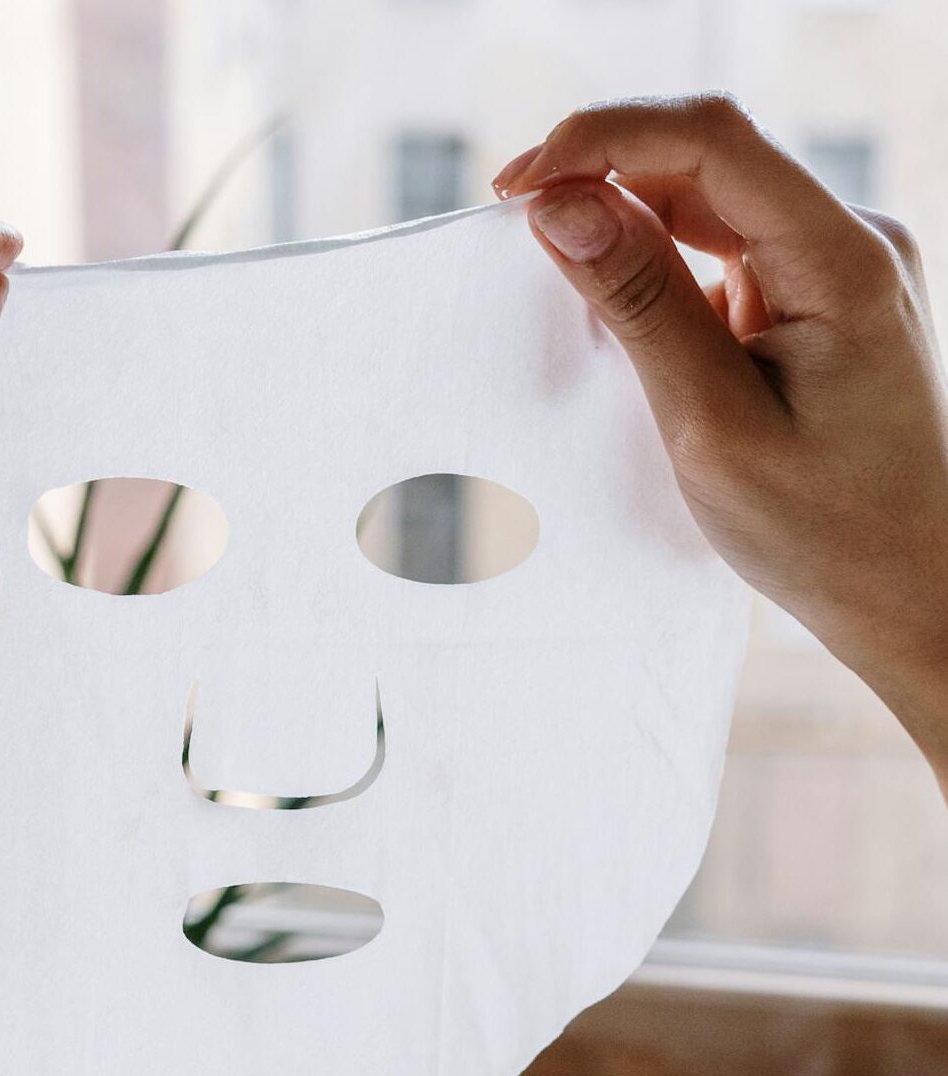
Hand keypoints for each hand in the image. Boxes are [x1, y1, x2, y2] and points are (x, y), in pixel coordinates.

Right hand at [495, 96, 947, 779]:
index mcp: (842, 261)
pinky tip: (620, 318)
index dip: (604, 138)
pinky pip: (728, 256)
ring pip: (713, 206)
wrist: (911, 591)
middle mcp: (852, 241)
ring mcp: (840, 269)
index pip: (713, 141)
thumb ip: (641, 307)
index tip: (517, 185)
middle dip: (605, 176)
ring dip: (629, 227)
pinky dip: (664, 273)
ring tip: (556, 275)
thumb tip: (561, 208)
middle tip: (512, 222)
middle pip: (709, 162)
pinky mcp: (822, 302)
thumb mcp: (713, 427)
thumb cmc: (826, 532)